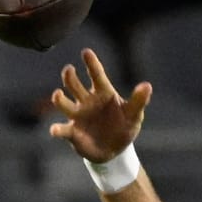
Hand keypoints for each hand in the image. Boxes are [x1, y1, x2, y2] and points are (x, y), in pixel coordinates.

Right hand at [49, 48, 152, 162]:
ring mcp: (78, 115)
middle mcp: (87, 101)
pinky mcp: (72, 132)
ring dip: (59, 99)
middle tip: (69, 70)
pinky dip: (57, 129)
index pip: (96, 75)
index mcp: (103, 93)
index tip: (86, 52)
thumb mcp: (134, 114)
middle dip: (70, 77)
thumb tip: (147, 85)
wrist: (114, 150)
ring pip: (64, 103)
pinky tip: (55, 130)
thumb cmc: (124, 127)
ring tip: (57, 95)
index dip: (92, 63)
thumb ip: (139, 100)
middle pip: (74, 85)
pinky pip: (62, 129)